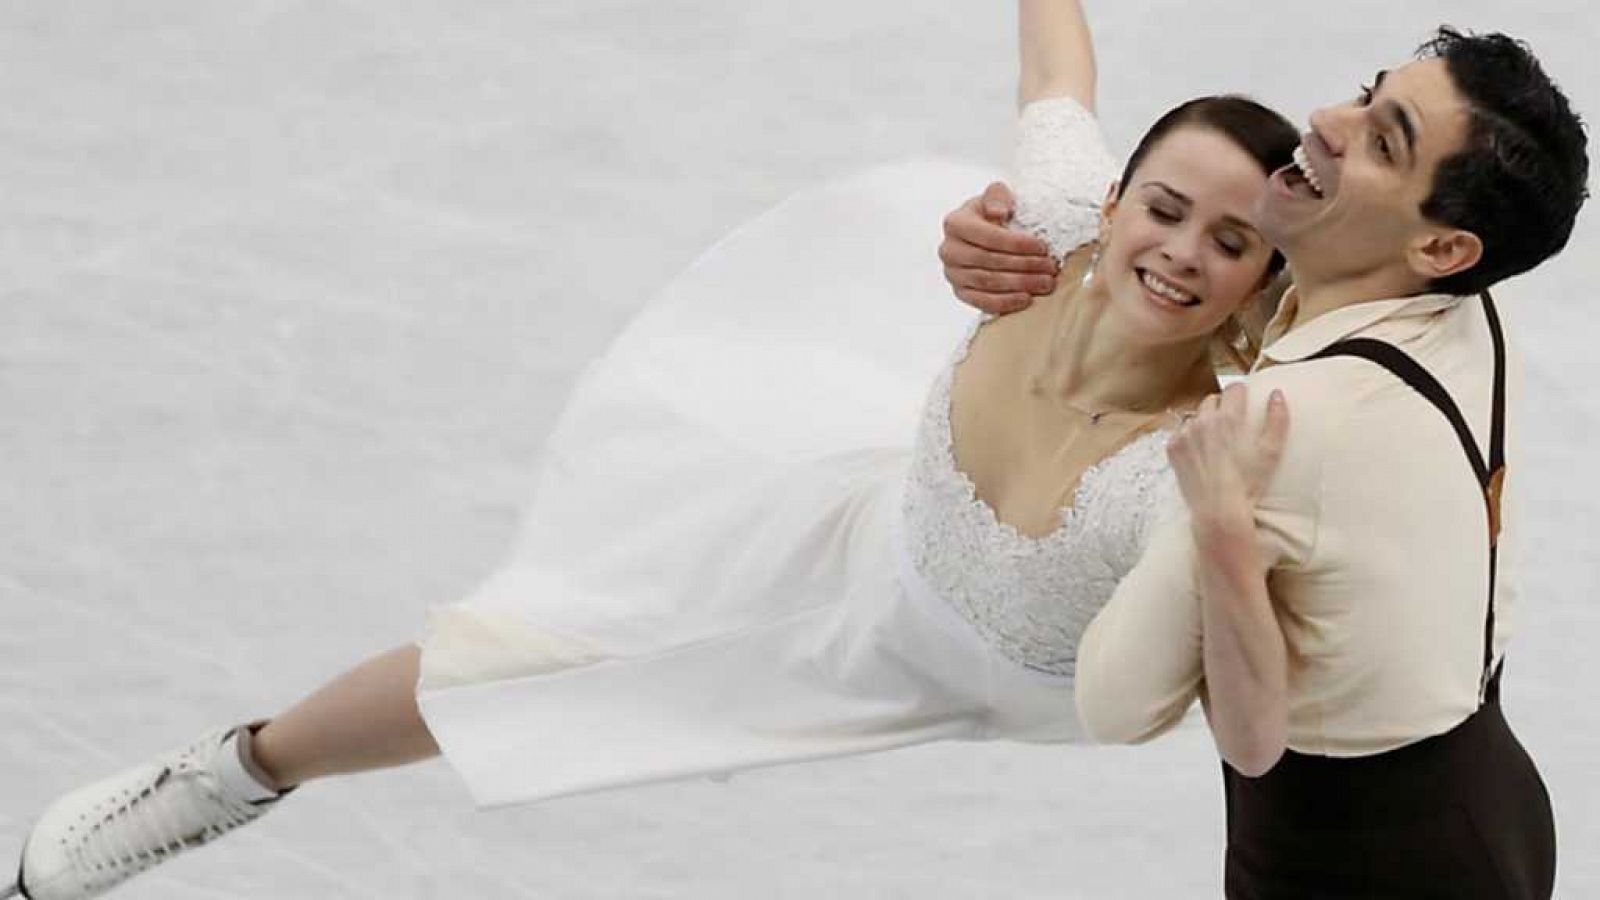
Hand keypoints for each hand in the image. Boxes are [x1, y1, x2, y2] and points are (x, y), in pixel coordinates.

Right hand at [938, 181, 1057, 313]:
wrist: (985, 233)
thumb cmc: (993, 214)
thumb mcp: (996, 196)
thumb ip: (997, 196)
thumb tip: (998, 213)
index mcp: (955, 223)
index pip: (988, 236)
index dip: (1017, 244)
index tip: (1042, 247)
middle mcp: (949, 250)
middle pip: (989, 261)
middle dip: (1024, 265)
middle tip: (1050, 267)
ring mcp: (953, 273)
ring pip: (988, 282)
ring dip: (1020, 284)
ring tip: (1045, 282)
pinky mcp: (960, 292)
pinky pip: (982, 301)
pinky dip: (1005, 302)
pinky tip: (1026, 298)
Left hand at [1168, 384, 1289, 536]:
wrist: (1218, 510)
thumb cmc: (1249, 484)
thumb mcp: (1270, 452)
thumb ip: (1277, 420)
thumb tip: (1277, 393)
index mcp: (1228, 418)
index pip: (1233, 388)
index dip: (1241, 393)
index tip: (1244, 401)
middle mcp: (1202, 421)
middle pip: (1212, 400)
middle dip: (1221, 407)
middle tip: (1230, 425)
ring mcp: (1184, 434)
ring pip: (1195, 416)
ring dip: (1203, 422)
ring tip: (1213, 441)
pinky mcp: (1172, 448)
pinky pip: (1180, 432)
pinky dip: (1188, 438)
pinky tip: (1198, 452)